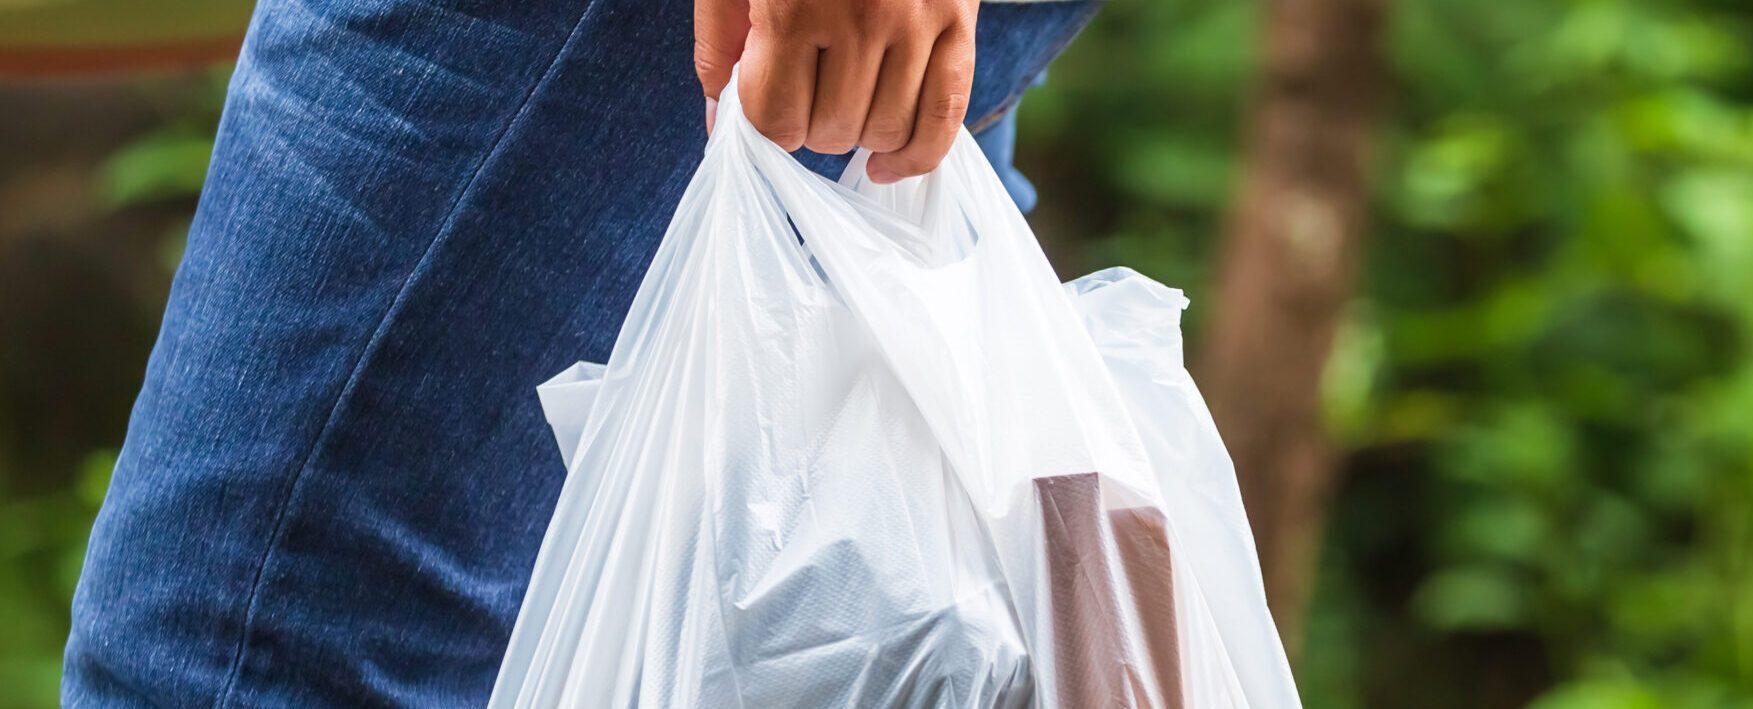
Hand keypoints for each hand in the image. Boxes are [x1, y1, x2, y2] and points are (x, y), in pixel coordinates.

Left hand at [695, 0, 976, 182]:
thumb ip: (719, 45)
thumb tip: (720, 126)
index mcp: (795, 6)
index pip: (775, 121)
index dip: (765, 125)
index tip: (766, 104)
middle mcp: (862, 17)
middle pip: (830, 131)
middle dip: (809, 125)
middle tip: (806, 89)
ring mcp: (917, 20)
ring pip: (884, 130)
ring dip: (857, 133)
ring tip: (844, 101)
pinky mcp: (958, 19)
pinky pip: (945, 115)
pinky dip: (917, 154)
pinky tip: (888, 164)